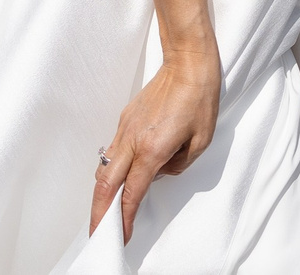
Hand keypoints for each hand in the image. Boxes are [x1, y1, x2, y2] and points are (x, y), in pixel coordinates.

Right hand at [90, 44, 219, 240]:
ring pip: (104, 168)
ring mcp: (125, 129)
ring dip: (101, 194)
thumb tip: (160, 173)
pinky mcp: (125, 120)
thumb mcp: (201, 141)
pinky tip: (118, 180)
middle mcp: (133, 141)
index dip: (124, 219)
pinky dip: (110, 171)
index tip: (121, 237)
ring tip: (104, 213)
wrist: (187, 63)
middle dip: (99, 214)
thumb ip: (178, 166)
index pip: (133, 193)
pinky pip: (112, 152)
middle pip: (106, 186)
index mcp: (152, 150)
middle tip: (98, 235)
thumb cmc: (199, 99)